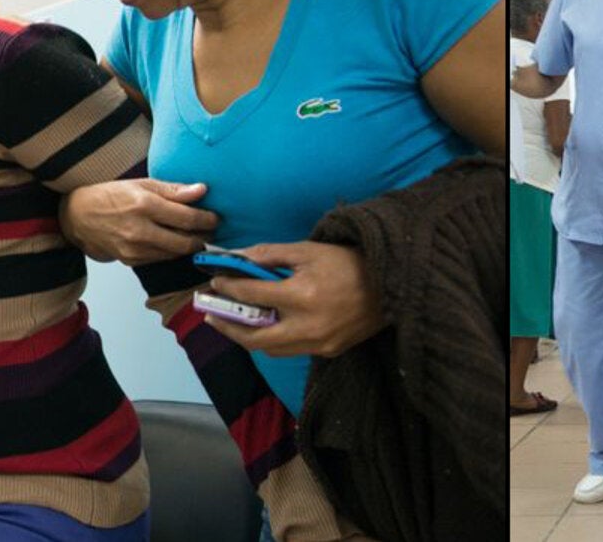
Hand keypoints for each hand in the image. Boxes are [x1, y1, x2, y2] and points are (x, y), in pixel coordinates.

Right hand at [60, 179, 218, 263]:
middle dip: (204, 237)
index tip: (217, 217)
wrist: (79, 216)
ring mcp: (135, 249)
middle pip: (186, 242)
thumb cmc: (112, 195)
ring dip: (190, 246)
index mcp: (144, 206)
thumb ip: (174, 190)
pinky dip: (173, 251)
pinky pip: (162, 258)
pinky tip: (176, 241)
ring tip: (197, 234)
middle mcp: (140, 230)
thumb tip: (202, 190)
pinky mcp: (131, 261)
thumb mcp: (142, 184)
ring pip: (176, 253)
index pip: (187, 218)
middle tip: (212, 230)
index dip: (207, 220)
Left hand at [206, 242, 386, 357]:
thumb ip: (271, 255)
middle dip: (227, 326)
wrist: (392, 286)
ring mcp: (318, 343)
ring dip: (247, 338)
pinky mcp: (328, 352)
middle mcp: (307, 325)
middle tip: (210, 315)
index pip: (251, 296)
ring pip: (270, 350)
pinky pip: (290, 350)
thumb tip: (238, 258)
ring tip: (232, 324)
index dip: (228, 288)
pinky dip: (273, 341)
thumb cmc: (350, 262)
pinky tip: (266, 328)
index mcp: (302, 295)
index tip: (216, 282)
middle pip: (253, 336)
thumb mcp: (310, 250)